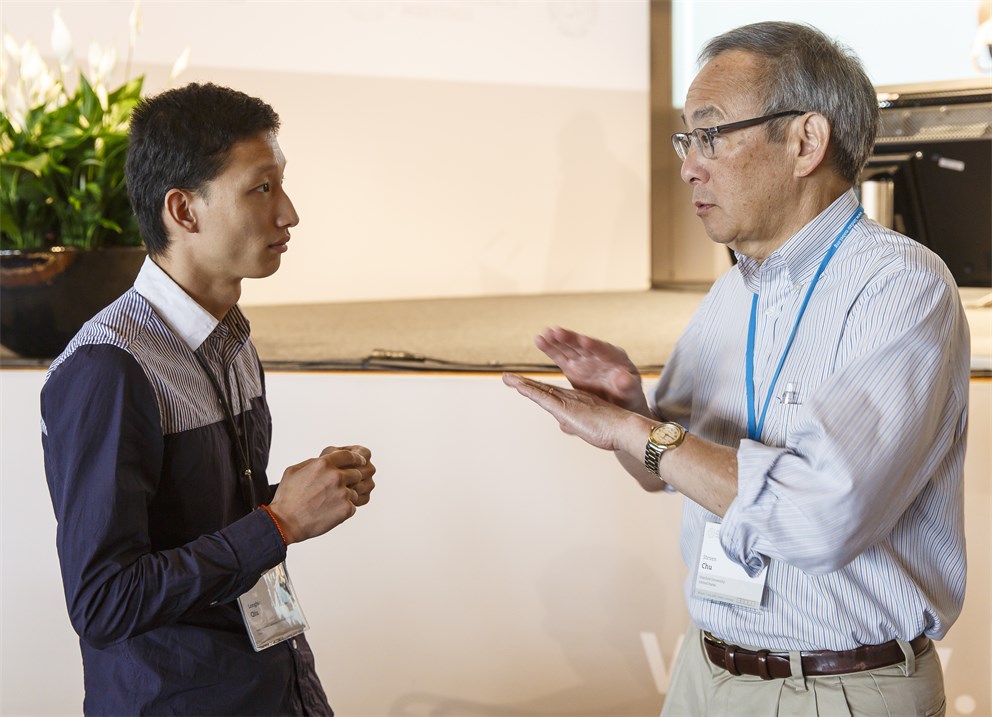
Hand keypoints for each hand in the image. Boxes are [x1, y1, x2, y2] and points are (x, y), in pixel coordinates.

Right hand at [268, 446, 375, 543]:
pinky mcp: (346, 509)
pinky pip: (353, 506)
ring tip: (328, 504)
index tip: (361, 462)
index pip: (350, 456)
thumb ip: (314, 462)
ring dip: (346, 496)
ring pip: (355, 491)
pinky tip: (329, 512)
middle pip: (357, 473)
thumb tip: (327, 460)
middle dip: (350, 480)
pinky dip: (344, 509)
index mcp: (324, 464)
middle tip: (338, 489)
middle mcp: (336, 476)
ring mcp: (342, 493)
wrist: (285, 522)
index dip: (357, 459)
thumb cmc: (287, 497)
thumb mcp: (295, 470)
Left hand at [502, 373, 647, 453]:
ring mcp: (568, 401)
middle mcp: (571, 397)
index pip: (552, 395)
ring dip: (522, 384)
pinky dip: (528, 390)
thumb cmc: (613, 432)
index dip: (537, 389)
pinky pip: (542, 397)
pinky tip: (517, 386)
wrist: (626, 429)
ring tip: (507, 379)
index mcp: (578, 402)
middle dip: (525, 384)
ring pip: (540, 390)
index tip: (523, 386)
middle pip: (543, 389)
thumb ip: (576, 425)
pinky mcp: (565, 407)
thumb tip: (563, 426)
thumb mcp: (590, 429)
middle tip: (509, 378)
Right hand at [535, 327, 647, 413]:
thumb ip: (627, 384)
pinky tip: (539, 340)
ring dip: (557, 340)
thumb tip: (624, 378)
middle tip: (558, 332)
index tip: (584, 341)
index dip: (593, 345)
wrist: (619, 402)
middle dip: (570, 338)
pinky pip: (560, 356)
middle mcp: (597, 355)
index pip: (604, 350)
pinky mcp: (572, 367)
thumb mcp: (631, 392)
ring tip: (545, 334)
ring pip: (569, 348)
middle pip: (582, 345)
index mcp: (616, 358)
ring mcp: (584, 360)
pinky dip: (550, 349)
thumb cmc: (628, 396)